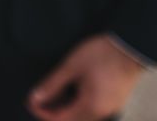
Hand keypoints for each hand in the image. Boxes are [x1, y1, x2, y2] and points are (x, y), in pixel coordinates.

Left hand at [27, 35, 142, 120]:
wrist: (129, 46)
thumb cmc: (100, 54)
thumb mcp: (71, 67)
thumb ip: (53, 83)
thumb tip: (36, 97)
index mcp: (91, 106)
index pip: (61, 119)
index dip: (43, 113)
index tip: (30, 102)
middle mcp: (102, 112)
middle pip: (71, 120)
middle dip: (52, 112)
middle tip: (37, 98)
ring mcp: (109, 107)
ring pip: (81, 115)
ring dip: (64, 109)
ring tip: (50, 94)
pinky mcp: (113, 100)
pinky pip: (90, 109)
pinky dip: (75, 104)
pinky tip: (67, 92)